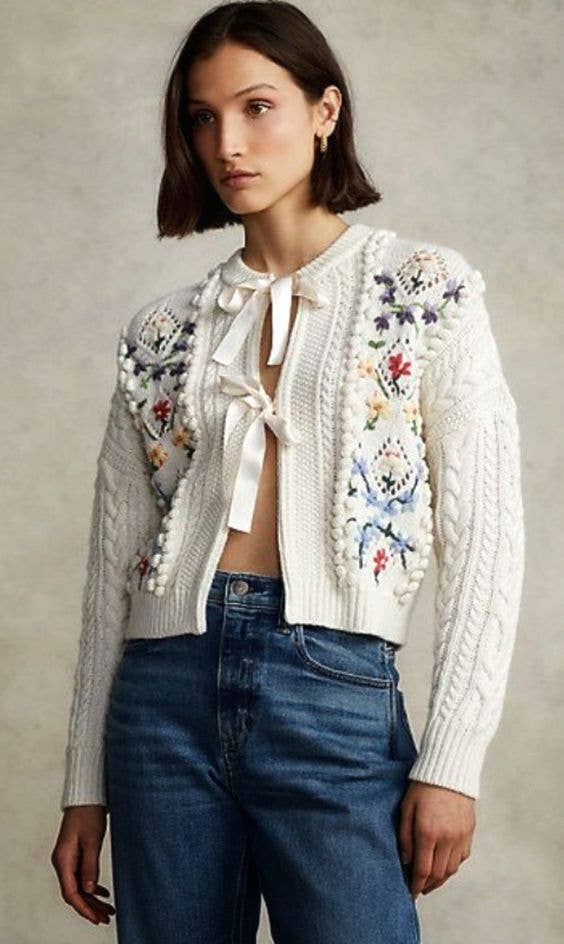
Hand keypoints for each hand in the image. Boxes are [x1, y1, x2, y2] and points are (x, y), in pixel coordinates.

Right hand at [50, 805, 114, 925]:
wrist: (86, 796)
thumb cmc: (88, 813)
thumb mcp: (92, 840)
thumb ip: (90, 866)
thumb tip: (90, 890)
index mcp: (63, 860)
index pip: (71, 893)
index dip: (84, 908)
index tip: (96, 918)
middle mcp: (62, 862)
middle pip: (75, 892)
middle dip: (90, 907)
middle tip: (107, 917)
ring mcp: (68, 859)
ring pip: (79, 886)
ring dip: (93, 899)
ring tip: (108, 909)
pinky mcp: (75, 855)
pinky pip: (82, 877)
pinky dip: (92, 886)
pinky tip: (104, 892)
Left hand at [398, 780, 475, 898]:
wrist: (449, 769)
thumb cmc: (423, 786)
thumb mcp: (406, 808)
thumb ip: (405, 836)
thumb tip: (405, 861)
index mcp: (428, 832)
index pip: (423, 870)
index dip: (416, 885)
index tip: (410, 893)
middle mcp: (447, 838)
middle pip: (438, 874)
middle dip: (427, 885)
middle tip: (418, 889)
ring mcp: (461, 836)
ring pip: (452, 869)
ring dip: (441, 879)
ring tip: (430, 880)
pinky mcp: (469, 831)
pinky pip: (462, 857)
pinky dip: (453, 865)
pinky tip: (444, 864)